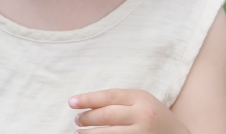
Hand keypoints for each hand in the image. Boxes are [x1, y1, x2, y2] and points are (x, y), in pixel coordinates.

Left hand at [68, 89, 190, 133]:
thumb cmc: (154, 116)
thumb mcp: (141, 102)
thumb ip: (120, 101)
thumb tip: (87, 104)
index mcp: (141, 98)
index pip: (108, 96)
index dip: (87, 99)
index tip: (71, 102)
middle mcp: (142, 115)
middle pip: (106, 115)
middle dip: (87, 118)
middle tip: (77, 120)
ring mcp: (141, 133)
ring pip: (107, 133)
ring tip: (78, 133)